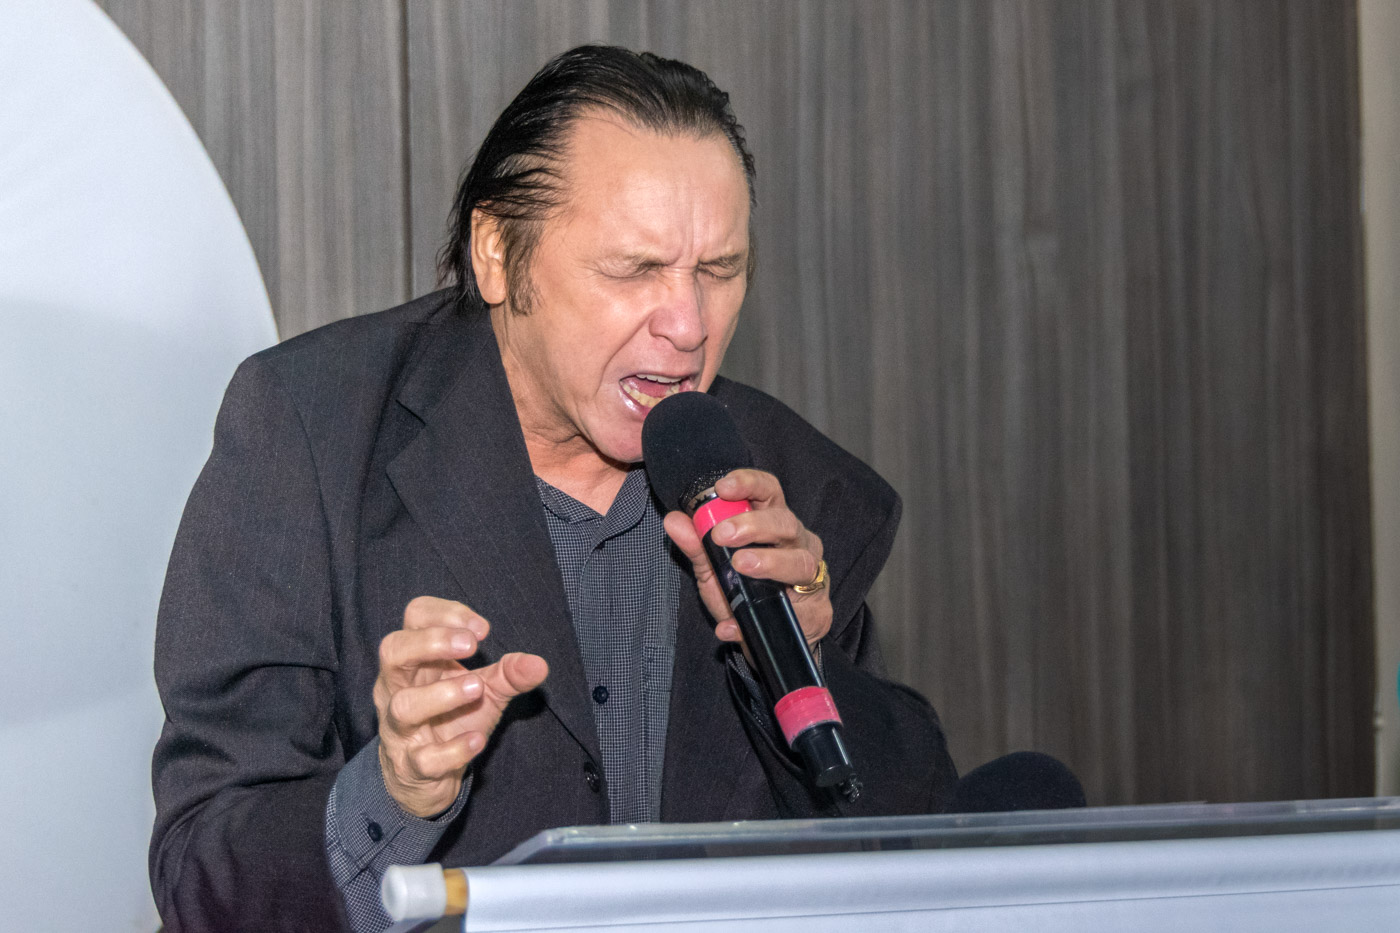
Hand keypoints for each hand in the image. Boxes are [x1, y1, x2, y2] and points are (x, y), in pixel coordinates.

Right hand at [373, 595, 548, 816]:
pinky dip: (453, 749)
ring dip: (442, 695)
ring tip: (477, 688)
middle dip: (431, 642)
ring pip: (403, 706)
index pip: (415, 617)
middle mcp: (396, 688)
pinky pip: (423, 758)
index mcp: (414, 660)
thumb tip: (539, 665)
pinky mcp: (409, 765)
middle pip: (393, 650)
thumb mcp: (485, 690)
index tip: (482, 630)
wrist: (428, 776)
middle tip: (471, 646)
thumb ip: (510, 674)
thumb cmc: (452, 718)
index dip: (444, 614)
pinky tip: (477, 739)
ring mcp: (398, 728)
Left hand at [663, 468, 830, 653]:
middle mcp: (797, 542)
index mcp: (773, 524)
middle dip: (754, 525)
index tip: (723, 488)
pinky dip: (762, 619)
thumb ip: (697, 546)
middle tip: (723, 535)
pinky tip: (733, 625)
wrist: (766, 640)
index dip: (749, 483)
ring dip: (770, 562)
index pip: (769, 491)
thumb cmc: (744, 593)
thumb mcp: (714, 570)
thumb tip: (674, 520)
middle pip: (784, 522)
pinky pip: (795, 611)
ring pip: (800, 561)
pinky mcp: (818, 610)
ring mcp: (812, 575)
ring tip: (741, 565)